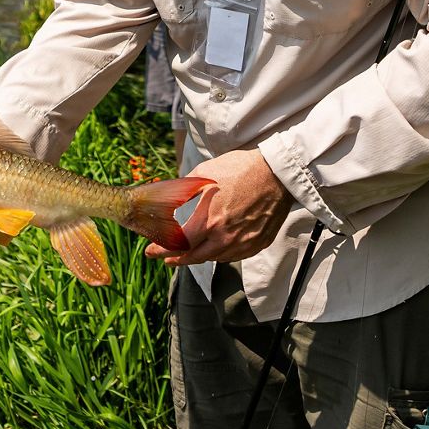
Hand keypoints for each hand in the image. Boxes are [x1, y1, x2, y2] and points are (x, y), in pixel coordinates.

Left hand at [145, 148, 291, 265]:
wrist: (277, 174)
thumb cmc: (240, 170)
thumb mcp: (204, 174)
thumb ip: (183, 191)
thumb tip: (166, 198)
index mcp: (209, 221)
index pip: (178, 244)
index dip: (161, 250)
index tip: (151, 252)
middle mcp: (225, 238)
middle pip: (195, 258)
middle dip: (177, 259)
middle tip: (167, 258)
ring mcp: (243, 244)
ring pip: (215, 258)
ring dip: (199, 256)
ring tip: (190, 251)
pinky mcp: (257, 244)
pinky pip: (234, 255)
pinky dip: (221, 253)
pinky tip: (215, 247)